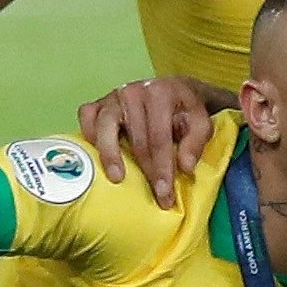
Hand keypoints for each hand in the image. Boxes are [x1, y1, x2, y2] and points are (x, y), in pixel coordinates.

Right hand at [81, 76, 226, 206]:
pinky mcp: (98, 103)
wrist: (173, 90)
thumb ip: (196, 143)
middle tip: (154, 196)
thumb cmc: (185, 109)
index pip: (159, 138)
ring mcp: (112, 96)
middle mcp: (133, 92)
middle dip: (146, 171)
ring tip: (117, 178)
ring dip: (110, 155)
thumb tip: (185, 167)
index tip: (165, 193)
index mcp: (160, 94)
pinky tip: (97, 154)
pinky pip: (86, 117)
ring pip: (105, 127)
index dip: (162, 168)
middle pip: (136, 138)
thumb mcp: (200, 122)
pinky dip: (89, 135)